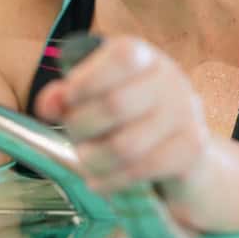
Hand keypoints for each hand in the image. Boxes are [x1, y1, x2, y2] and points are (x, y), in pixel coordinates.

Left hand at [34, 36, 213, 210]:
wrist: (182, 150)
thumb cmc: (130, 116)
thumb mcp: (97, 97)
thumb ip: (67, 96)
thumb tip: (47, 106)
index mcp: (143, 56)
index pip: (121, 57)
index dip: (88, 79)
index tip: (68, 99)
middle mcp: (169, 79)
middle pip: (115, 105)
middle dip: (81, 126)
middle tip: (73, 136)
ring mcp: (184, 114)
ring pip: (125, 145)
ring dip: (93, 159)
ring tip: (85, 160)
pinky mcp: (191, 149)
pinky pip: (141, 170)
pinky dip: (111, 180)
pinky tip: (99, 181)